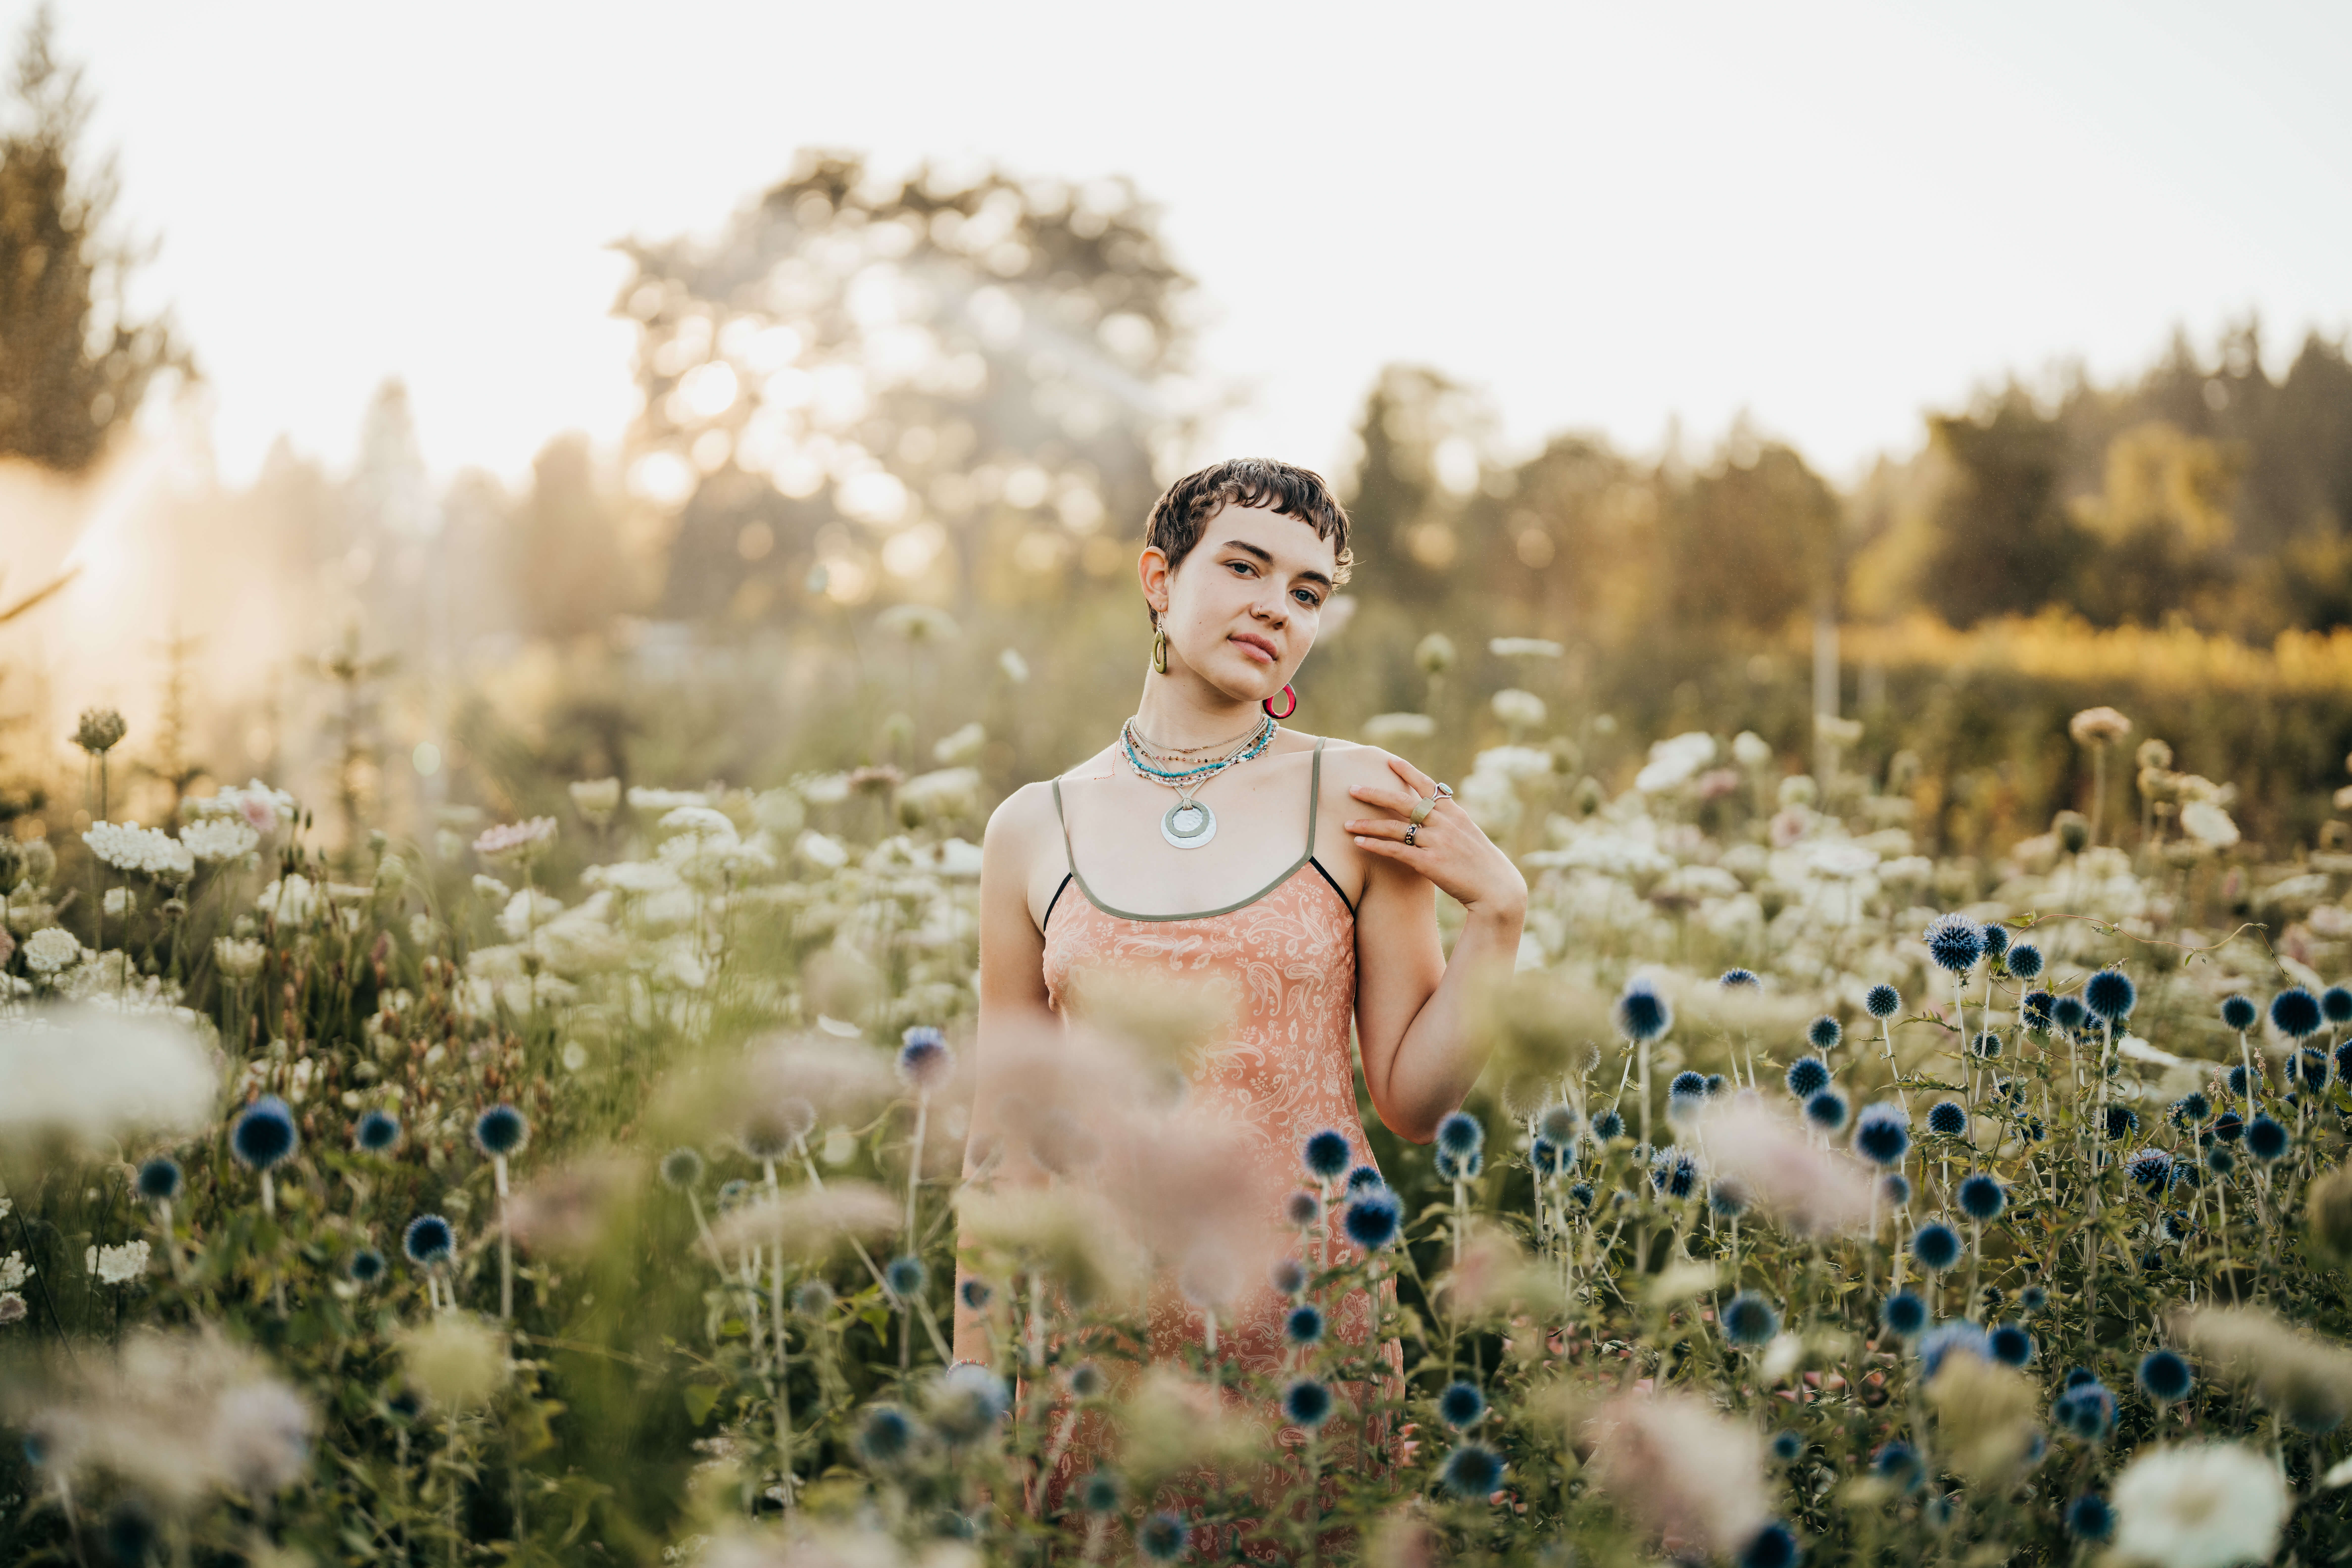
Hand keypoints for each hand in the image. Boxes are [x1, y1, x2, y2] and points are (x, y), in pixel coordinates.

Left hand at [1344, 755, 1526, 918]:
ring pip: (1395, 827)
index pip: (1428, 785)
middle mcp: (1445, 824)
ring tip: (1345, 823)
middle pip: (1404, 801)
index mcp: (1455, 814)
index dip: (1407, 772)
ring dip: (1368, 825)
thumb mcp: (1469, 836)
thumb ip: (1450, 822)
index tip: (1389, 760)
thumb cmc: (1482, 865)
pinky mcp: (1430, 863)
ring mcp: (1437, 842)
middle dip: (1375, 794)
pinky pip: (1396, 851)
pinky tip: (1358, 844)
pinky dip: (1376, 846)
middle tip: (1352, 788)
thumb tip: (1433, 813)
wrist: (1497, 890)